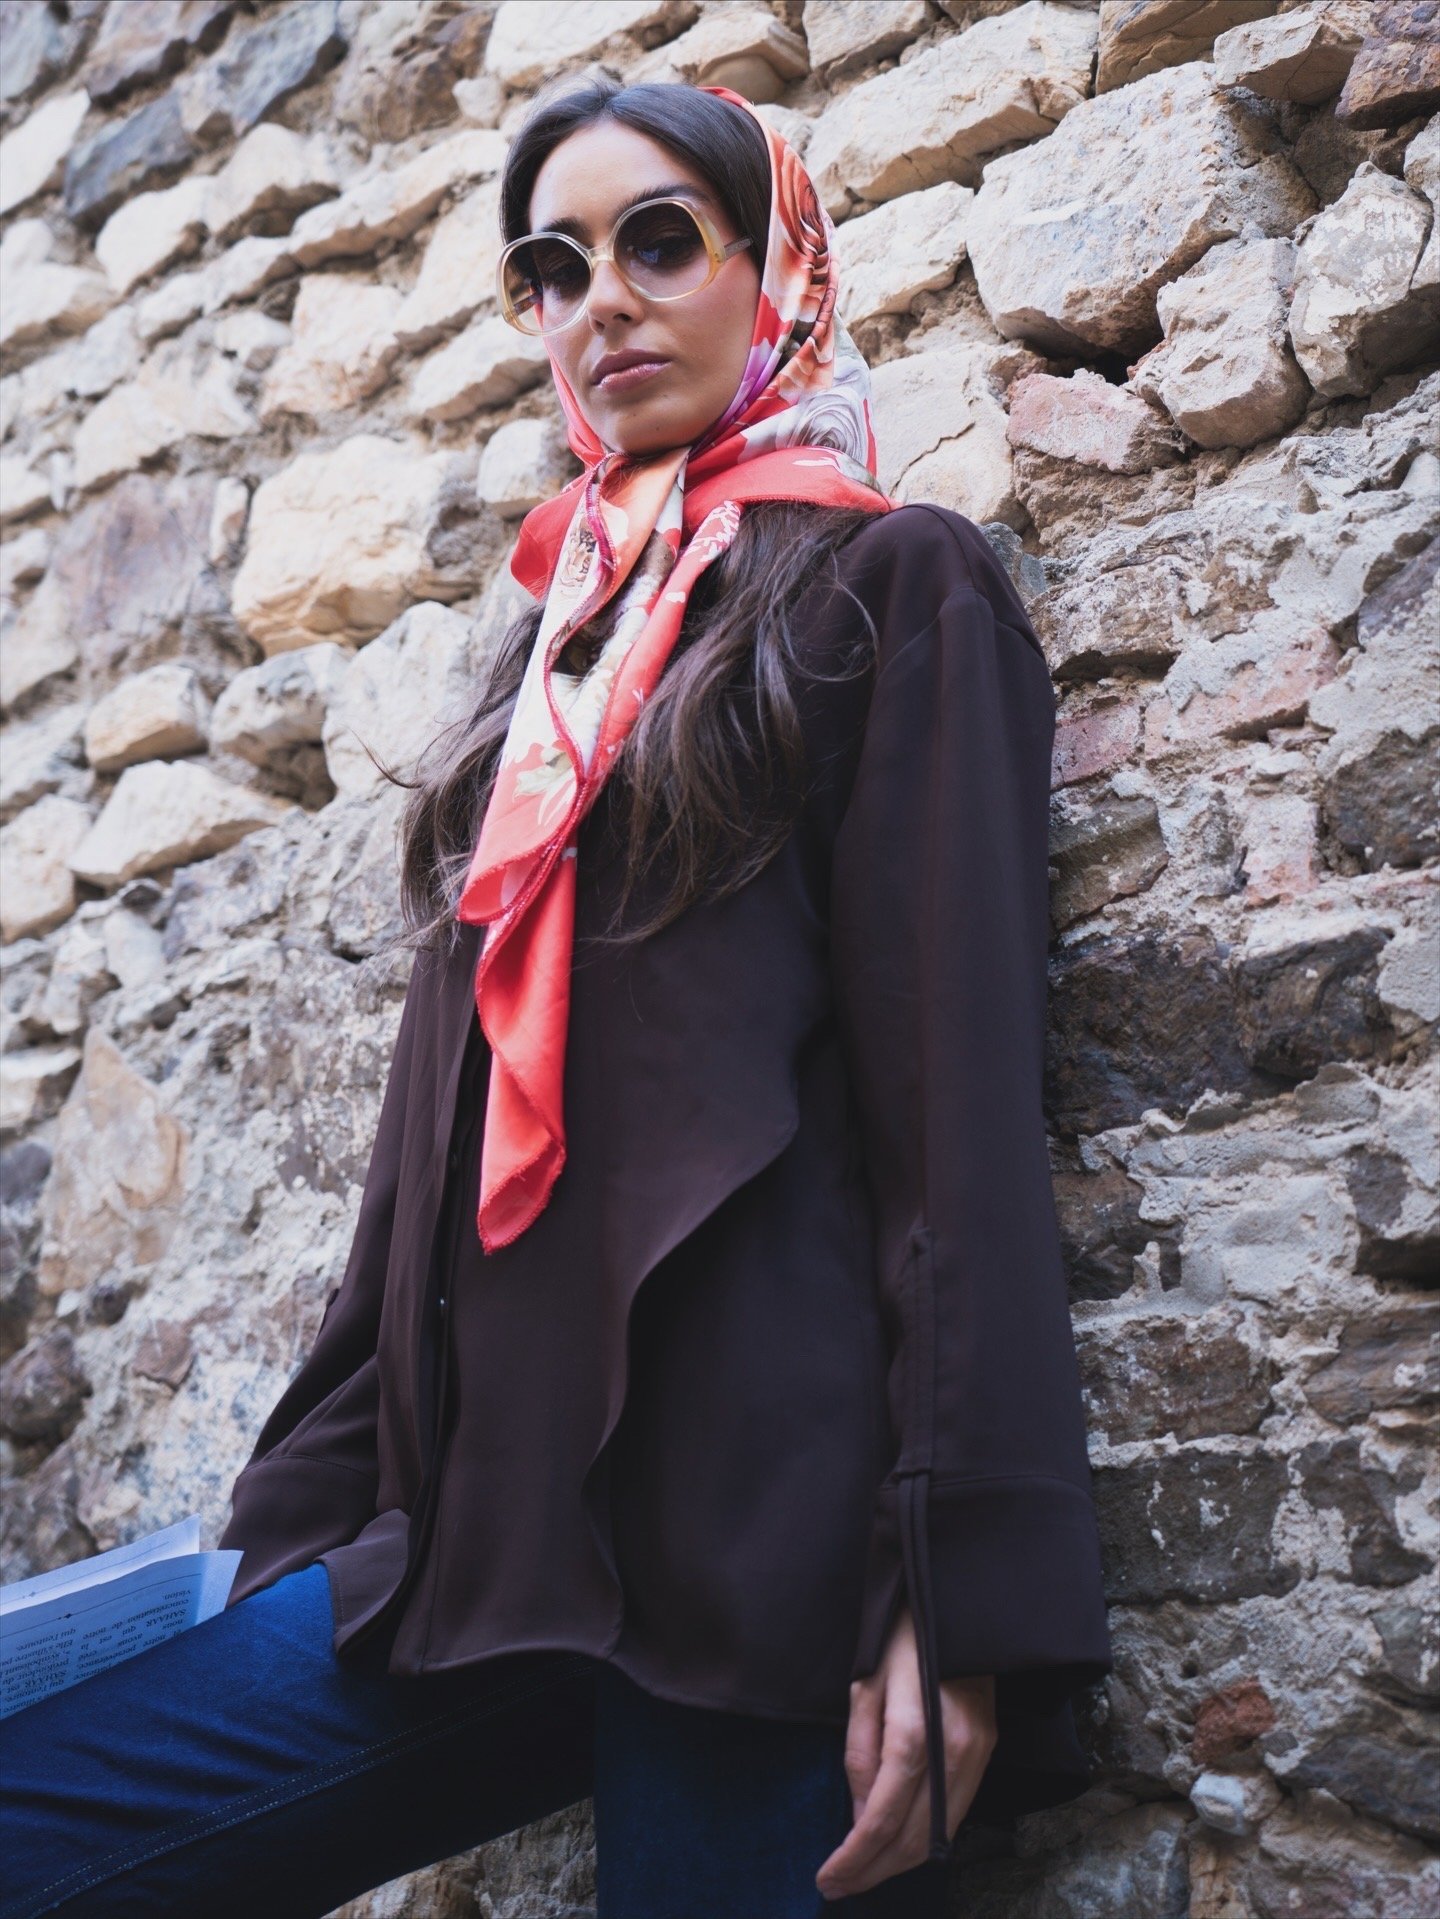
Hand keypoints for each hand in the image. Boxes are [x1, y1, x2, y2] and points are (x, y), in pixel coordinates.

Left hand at [815, 1605, 996, 1900]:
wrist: (954, 1596)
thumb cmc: (900, 1633)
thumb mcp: (864, 1683)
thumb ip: (861, 1752)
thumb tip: (860, 1815)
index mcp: (917, 1730)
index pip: (884, 1817)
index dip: (854, 1858)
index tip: (827, 1879)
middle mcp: (956, 1750)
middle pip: (916, 1837)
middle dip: (874, 1871)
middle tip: (837, 1886)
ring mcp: (979, 1750)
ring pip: (941, 1833)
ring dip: (900, 1862)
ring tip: (862, 1873)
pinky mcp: (988, 1747)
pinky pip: (957, 1810)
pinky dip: (926, 1838)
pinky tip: (897, 1843)